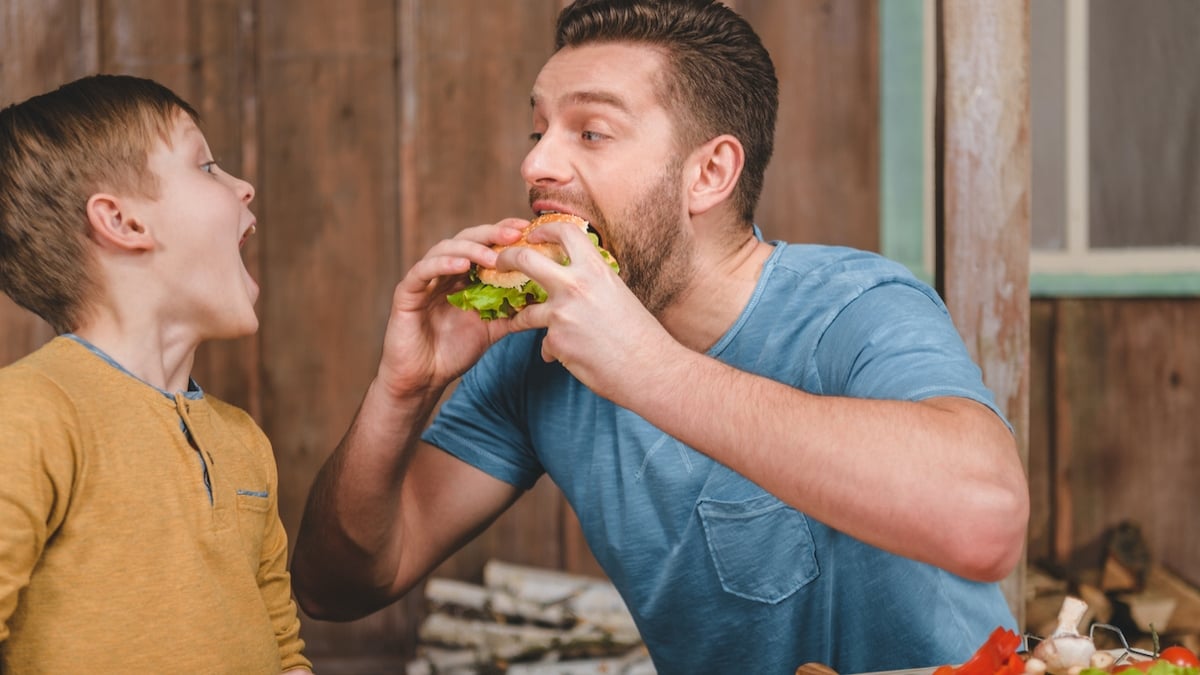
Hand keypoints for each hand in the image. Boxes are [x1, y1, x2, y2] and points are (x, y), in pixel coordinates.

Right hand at [375, 219, 526, 397]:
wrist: (424, 378)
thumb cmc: (454, 352)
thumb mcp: (492, 329)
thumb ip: (513, 313)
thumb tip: (546, 301)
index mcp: (464, 276)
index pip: (484, 245)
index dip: (504, 233)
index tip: (527, 229)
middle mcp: (444, 272)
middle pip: (467, 239)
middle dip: (492, 234)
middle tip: (515, 234)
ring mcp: (426, 280)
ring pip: (445, 249)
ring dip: (471, 249)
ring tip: (493, 256)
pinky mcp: (407, 292)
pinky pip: (423, 271)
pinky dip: (442, 265)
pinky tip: (461, 266)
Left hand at [500, 219, 677, 401]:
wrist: (650, 369)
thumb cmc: (640, 334)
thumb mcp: (617, 294)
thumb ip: (593, 284)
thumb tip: (574, 282)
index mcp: (596, 270)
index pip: (565, 232)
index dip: (544, 229)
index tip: (533, 234)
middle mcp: (576, 286)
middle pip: (525, 259)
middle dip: (506, 258)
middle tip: (498, 263)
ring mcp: (562, 314)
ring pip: (526, 312)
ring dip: (521, 319)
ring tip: (519, 323)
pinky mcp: (557, 342)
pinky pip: (546, 344)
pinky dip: (554, 350)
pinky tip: (567, 357)